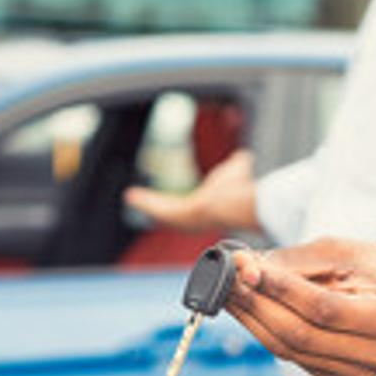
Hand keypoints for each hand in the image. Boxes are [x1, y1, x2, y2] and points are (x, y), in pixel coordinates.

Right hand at [123, 149, 259, 231]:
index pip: (194, 207)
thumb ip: (239, 163)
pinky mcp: (171, 215)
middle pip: (171, 211)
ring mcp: (181, 219)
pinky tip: (131, 195)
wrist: (230, 204)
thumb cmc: (236, 190)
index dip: (185, 204)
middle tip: (145, 199)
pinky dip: (144, 203)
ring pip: (160, 210)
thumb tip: (244, 156)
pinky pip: (155, 208)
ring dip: (147, 204)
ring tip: (132, 196)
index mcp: (209, 209)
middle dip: (157, 205)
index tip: (177, 202)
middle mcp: (194, 218)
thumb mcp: (237, 168)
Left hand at [225, 237, 375, 375]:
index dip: (280, 289)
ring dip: (252, 320)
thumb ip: (293, 262)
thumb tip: (244, 268)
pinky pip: (292, 357)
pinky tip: (247, 310)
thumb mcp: (338, 252)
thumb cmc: (369, 267)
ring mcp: (358, 372)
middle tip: (225, 279)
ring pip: (290, 350)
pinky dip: (264, 332)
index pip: (323, 308)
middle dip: (256, 304)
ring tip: (228, 291)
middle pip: (301, 335)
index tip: (244, 266)